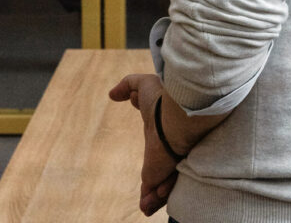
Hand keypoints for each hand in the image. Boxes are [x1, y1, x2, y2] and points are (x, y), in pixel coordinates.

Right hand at [109, 72, 178, 215]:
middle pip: (162, 166)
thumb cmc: (163, 98)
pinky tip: (146, 205)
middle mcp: (169, 147)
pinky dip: (152, 201)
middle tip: (148, 193)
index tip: (150, 153)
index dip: (154, 149)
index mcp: (163, 129)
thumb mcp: (144, 85)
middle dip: (157, 178)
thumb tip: (112, 95)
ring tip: (147, 204)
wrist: (178, 116)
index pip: (159, 142)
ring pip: (161, 183)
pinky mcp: (166, 176)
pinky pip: (159, 194)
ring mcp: (169, 162)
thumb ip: (128, 86)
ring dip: (154, 193)